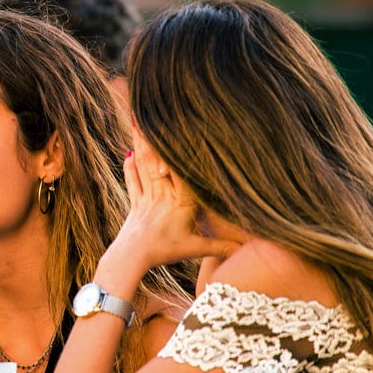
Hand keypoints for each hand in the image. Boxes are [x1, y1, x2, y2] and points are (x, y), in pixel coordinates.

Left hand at [99, 135, 237, 292]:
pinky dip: (130, 168)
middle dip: (155, 137)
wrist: (131, 258)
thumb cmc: (164, 252)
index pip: (183, 171)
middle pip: (159, 160)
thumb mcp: (195, 249)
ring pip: (144, 165)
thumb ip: (220, 246)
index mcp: (181, 201)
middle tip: (149, 114)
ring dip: (141, 144)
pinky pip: (133, 181)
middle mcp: (163, 194)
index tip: (183, 130)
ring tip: (137, 124)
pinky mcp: (135, 203)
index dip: (182, 152)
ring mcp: (146, 196)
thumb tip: (244, 247)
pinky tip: (128, 155)